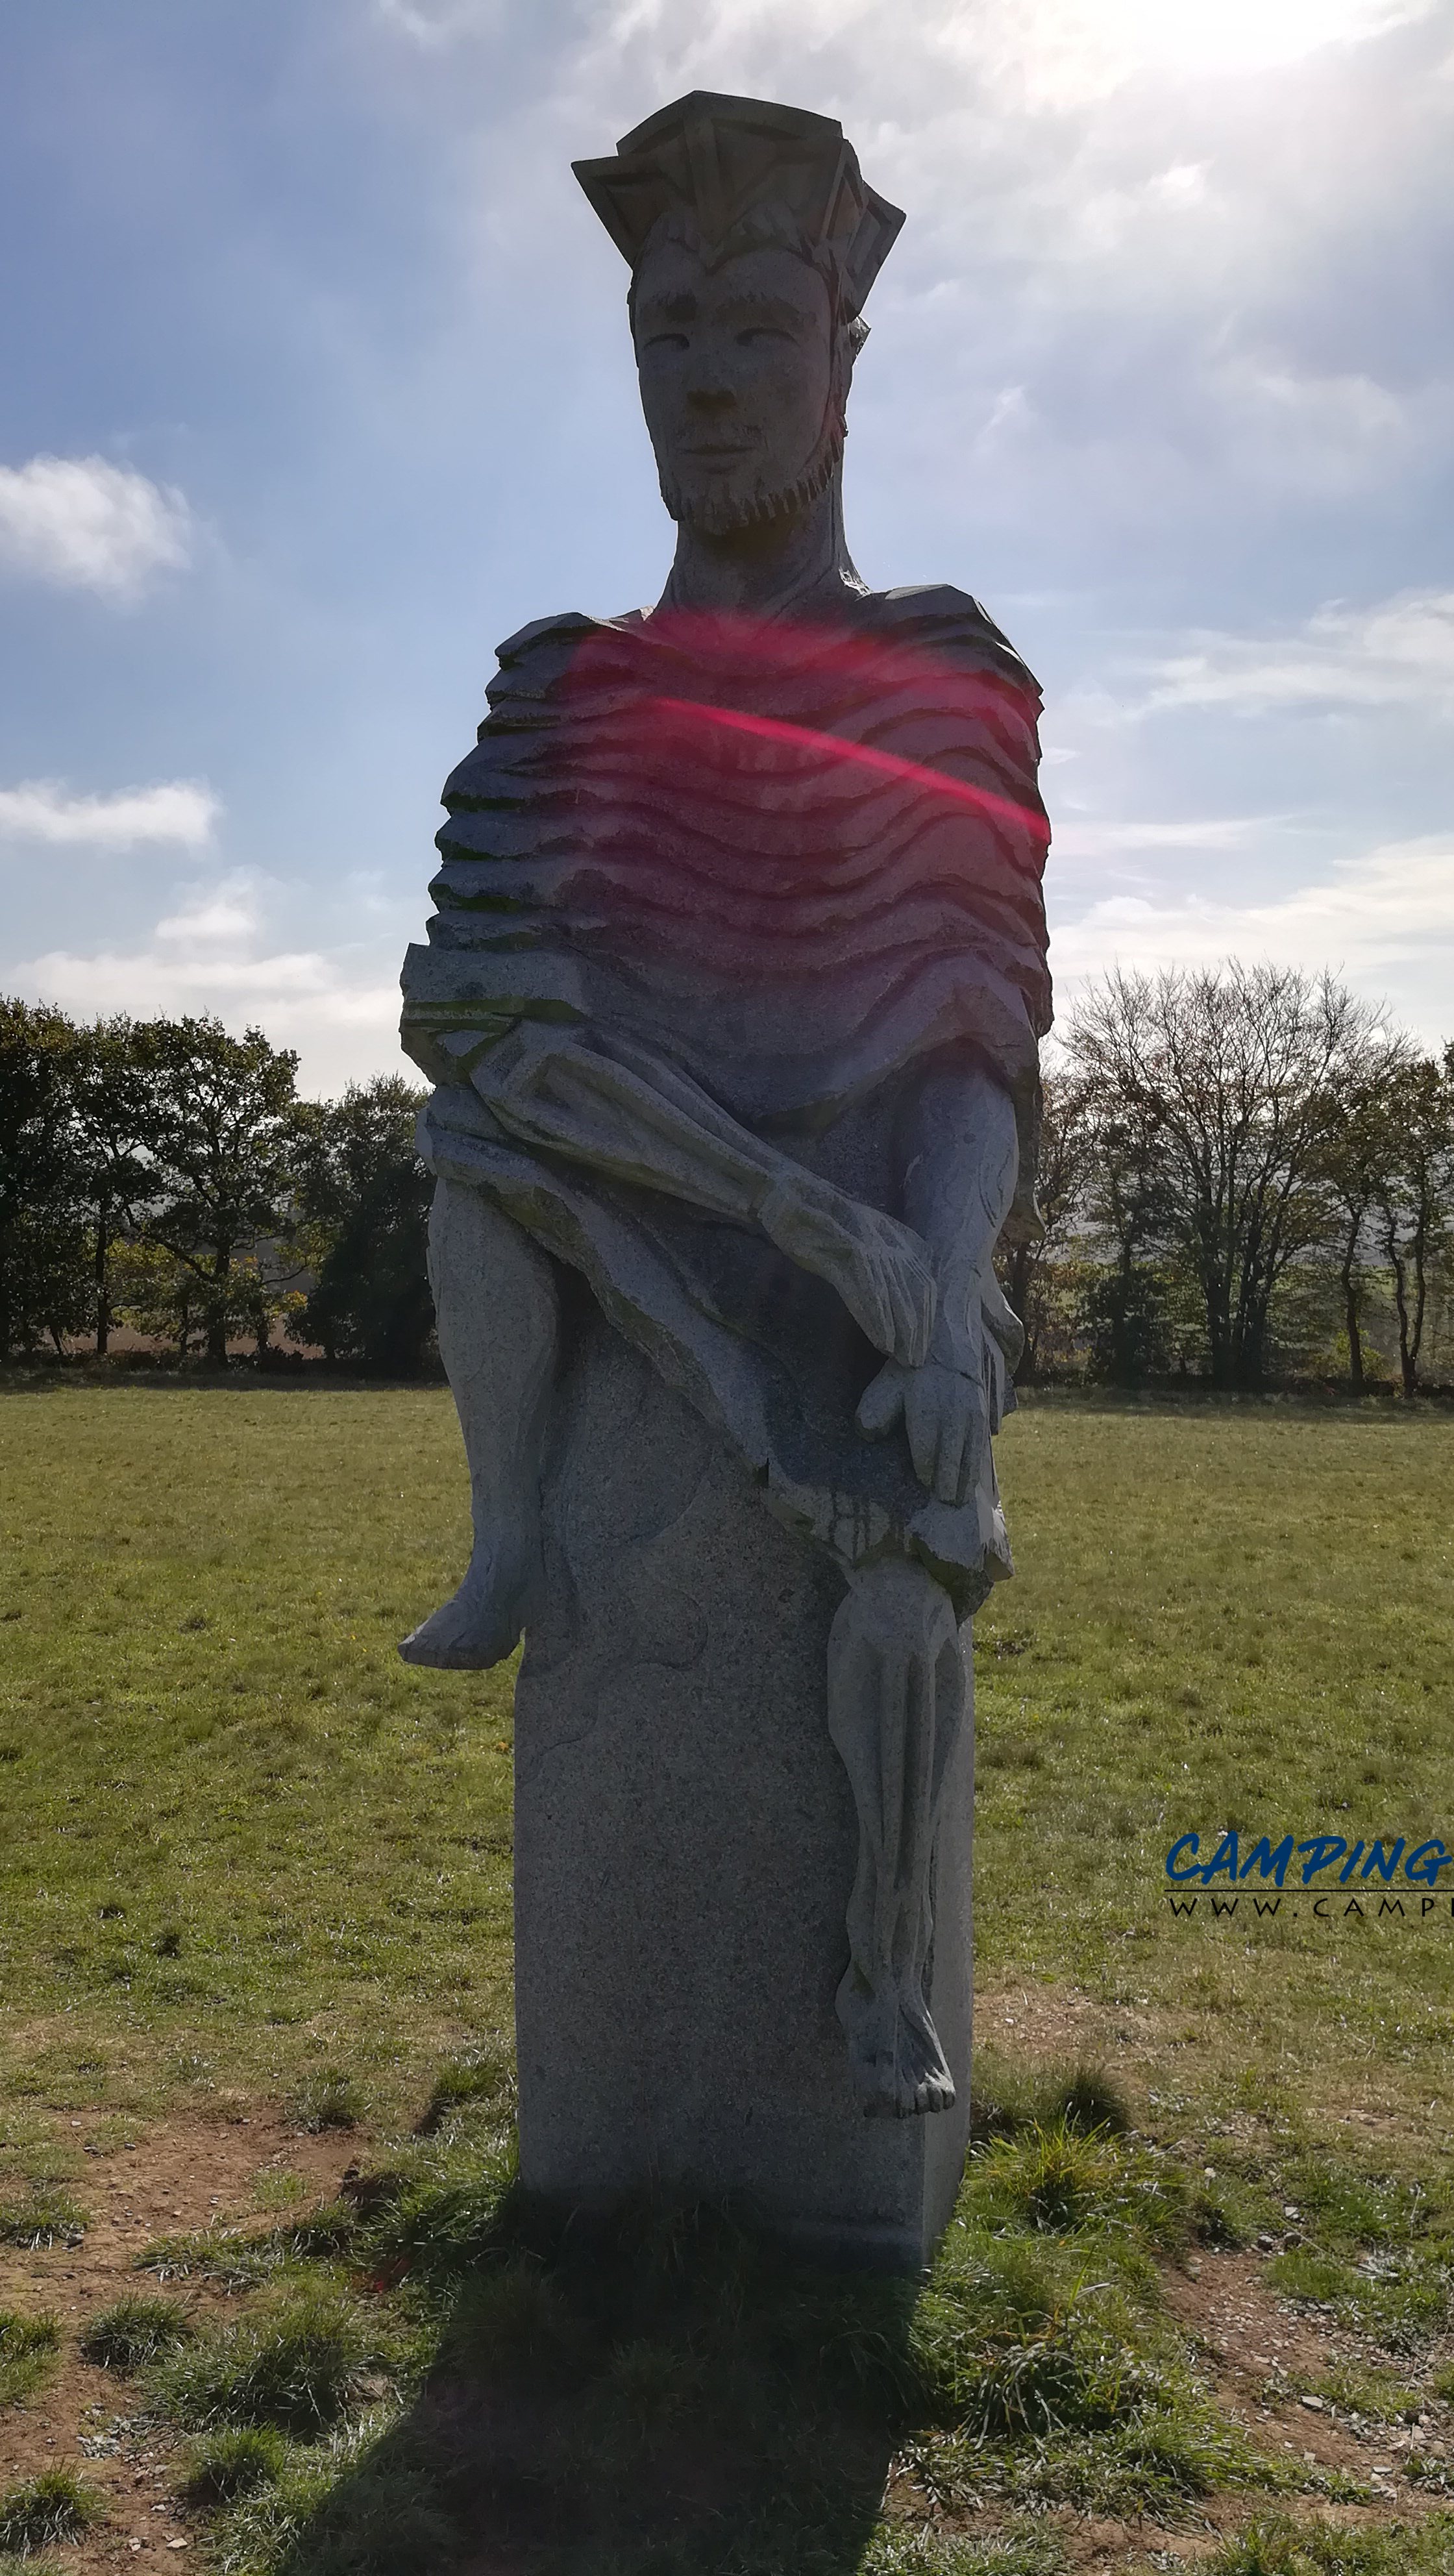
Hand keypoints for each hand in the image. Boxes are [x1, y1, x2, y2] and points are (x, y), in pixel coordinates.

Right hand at [760, 1171, 935, 1366]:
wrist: (788, 1194)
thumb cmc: (820, 1218)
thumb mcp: (864, 1231)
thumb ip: (887, 1254)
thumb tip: (905, 1286)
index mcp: (898, 1235)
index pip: (925, 1282)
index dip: (927, 1317)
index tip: (926, 1344)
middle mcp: (888, 1240)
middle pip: (915, 1293)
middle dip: (918, 1332)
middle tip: (916, 1361)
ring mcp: (866, 1246)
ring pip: (894, 1297)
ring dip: (900, 1332)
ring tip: (902, 1358)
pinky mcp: (843, 1254)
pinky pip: (866, 1293)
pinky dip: (876, 1320)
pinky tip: (880, 1341)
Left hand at [856, 1352, 988, 1504]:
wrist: (943, 1344)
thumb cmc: (908, 1372)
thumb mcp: (885, 1386)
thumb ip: (875, 1410)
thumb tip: (866, 1434)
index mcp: (925, 1411)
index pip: (927, 1451)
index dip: (926, 1471)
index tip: (925, 1483)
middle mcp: (952, 1415)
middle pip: (951, 1458)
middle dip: (948, 1483)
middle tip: (946, 1502)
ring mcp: (970, 1415)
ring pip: (969, 1454)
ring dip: (965, 1479)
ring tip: (960, 1500)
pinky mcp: (982, 1413)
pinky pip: (981, 1444)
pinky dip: (976, 1464)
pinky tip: (972, 1479)